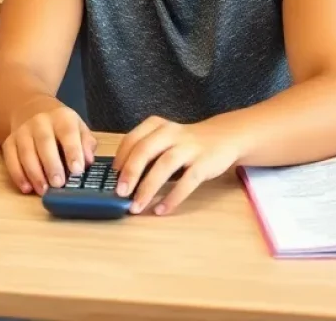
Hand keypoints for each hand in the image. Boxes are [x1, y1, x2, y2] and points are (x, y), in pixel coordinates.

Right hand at [2, 99, 96, 194]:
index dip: (73, 151)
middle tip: (58, 184)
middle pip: (44, 142)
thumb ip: (86, 143)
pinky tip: (27, 187)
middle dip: (52, 165)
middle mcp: (40, 121)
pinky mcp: (9, 142)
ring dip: (35, 174)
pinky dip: (18, 175)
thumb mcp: (78, 127)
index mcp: (62, 117)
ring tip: (44, 190)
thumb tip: (88, 161)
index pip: (68, 133)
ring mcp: (22, 131)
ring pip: (26, 152)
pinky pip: (11, 159)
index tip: (77, 170)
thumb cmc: (60, 124)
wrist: (31, 108)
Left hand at [113, 116, 240, 215]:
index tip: (112, 177)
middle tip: (120, 193)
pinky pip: (187, 181)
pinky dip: (173, 197)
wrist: (223, 137)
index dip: (120, 158)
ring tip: (136, 206)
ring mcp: (189, 147)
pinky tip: (161, 209)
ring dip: (148, 187)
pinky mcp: (204, 163)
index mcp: (157, 126)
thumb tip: (121, 179)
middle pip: (146, 149)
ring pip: (165, 164)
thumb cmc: (186, 143)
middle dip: (130, 172)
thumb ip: (146, 152)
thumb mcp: (164, 140)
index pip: (132, 138)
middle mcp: (171, 133)